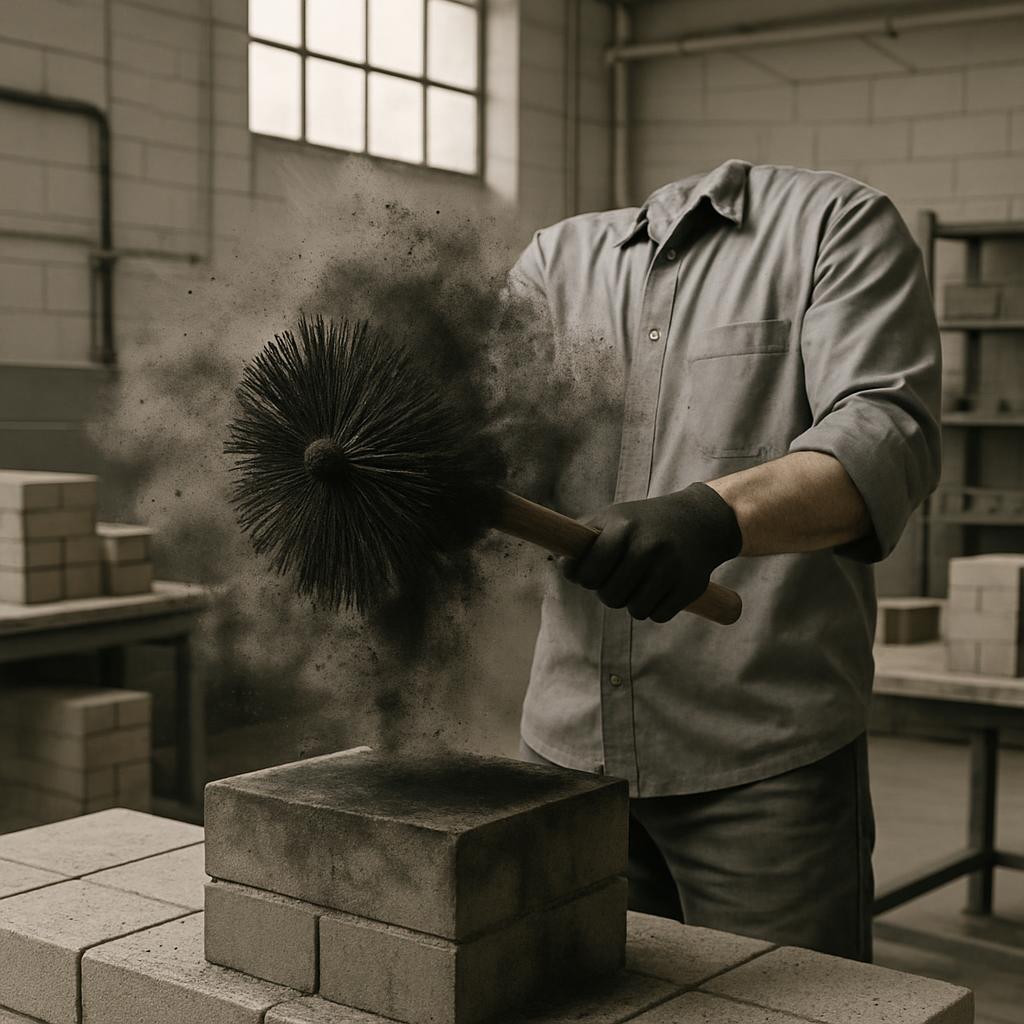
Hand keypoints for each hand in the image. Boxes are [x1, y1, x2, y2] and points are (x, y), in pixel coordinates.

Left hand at [562, 482, 741, 621]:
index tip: (585, 574)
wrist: (700, 520)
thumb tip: (562, 565)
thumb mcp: (614, 517)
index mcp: (623, 526)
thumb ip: (584, 538)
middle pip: (609, 596)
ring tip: (638, 583)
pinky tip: (658, 590)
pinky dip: (654, 609)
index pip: (587, 571)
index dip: (581, 577)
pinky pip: (658, 616)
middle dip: (607, 592)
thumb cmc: (645, 523)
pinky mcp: (690, 587)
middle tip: (616, 578)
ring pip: (634, 610)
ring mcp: (670, 567)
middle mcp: (648, 546)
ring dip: (631, 603)